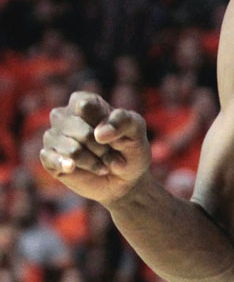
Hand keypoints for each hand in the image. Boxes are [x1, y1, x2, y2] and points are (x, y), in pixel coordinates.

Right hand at [40, 92, 151, 207]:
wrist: (124, 180)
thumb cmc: (129, 149)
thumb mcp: (136, 130)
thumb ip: (123, 121)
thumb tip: (99, 134)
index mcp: (83, 101)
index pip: (85, 106)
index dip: (105, 125)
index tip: (120, 137)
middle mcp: (63, 116)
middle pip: (80, 130)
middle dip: (102, 149)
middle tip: (114, 158)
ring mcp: (54, 136)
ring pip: (69, 148)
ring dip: (92, 162)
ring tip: (103, 167)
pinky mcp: (48, 157)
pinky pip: (50, 158)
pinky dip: (67, 166)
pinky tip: (73, 168)